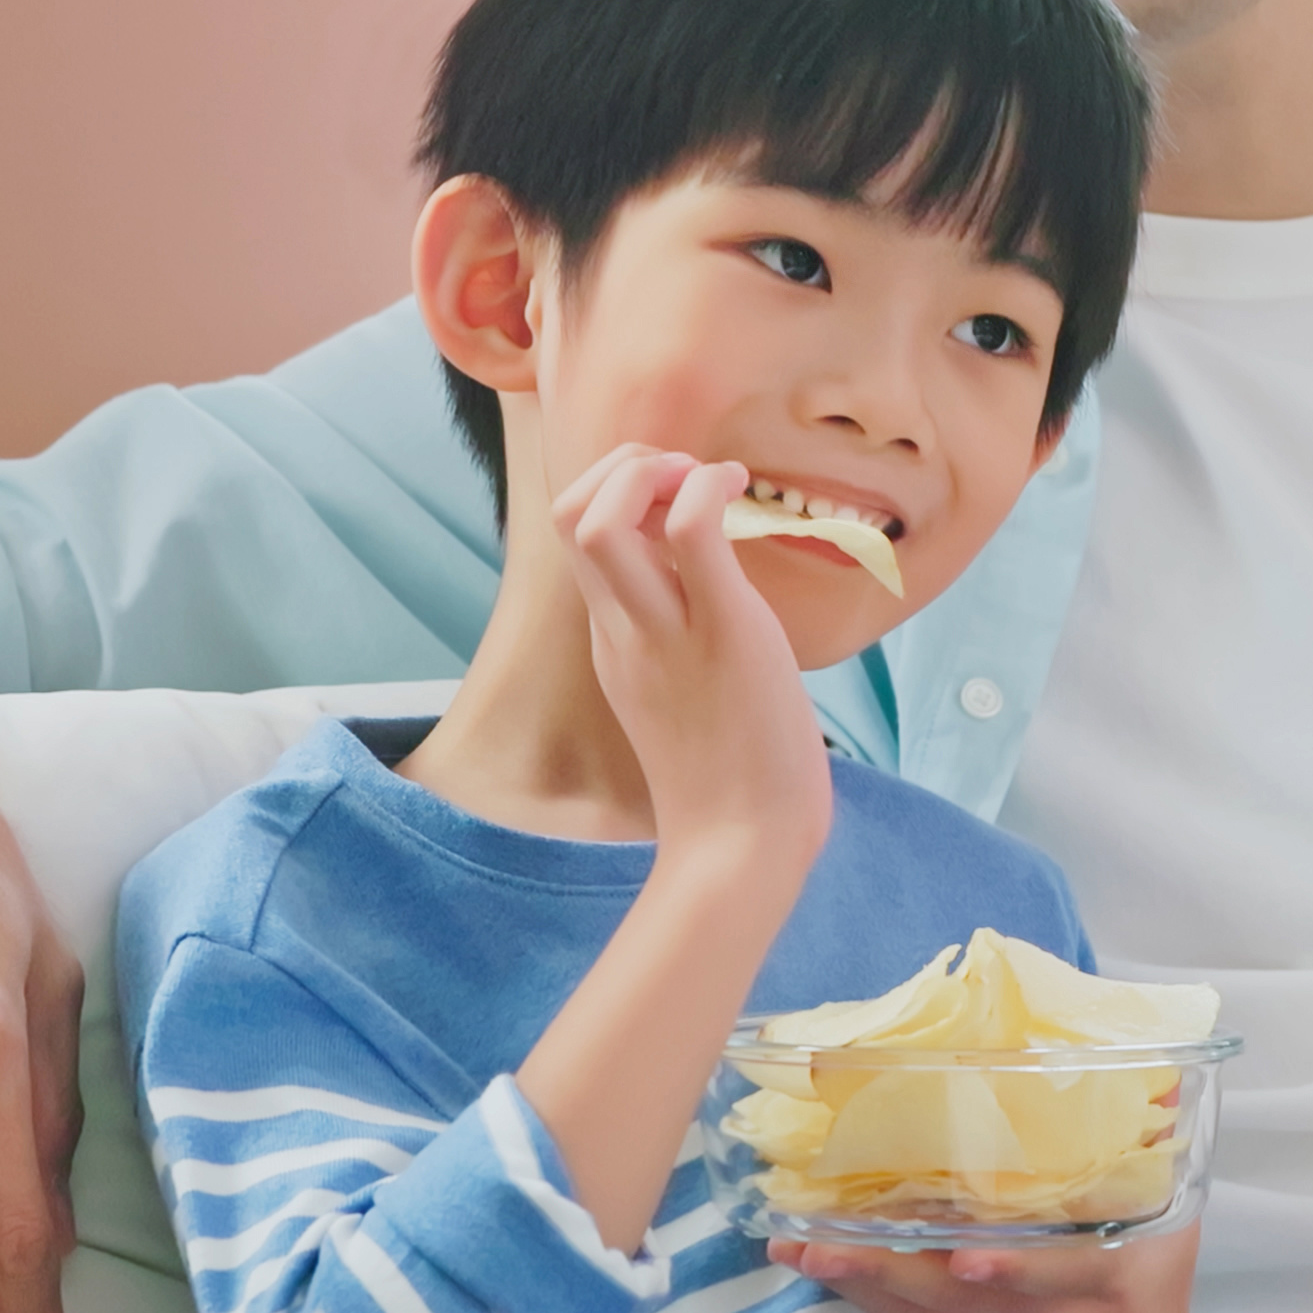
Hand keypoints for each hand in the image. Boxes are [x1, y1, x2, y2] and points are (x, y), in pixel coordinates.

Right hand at [554, 447, 832, 871]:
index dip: (621, 494)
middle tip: (683, 477)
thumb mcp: (684, 697)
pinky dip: (708, 486)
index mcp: (612, 642)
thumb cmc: (732, 781)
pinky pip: (690, 527)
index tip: (679, 499)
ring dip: (649, 469)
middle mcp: (621, 630)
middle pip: (568, 515)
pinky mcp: (722, 631)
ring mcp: (662, 632)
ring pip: (600, 516)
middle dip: (619, 465)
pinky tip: (740, 491)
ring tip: (704, 479)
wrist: (745, 847)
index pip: (581, 541)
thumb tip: (714, 594)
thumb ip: (680, 641)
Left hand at [772, 1228, 1256, 1312]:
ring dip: (861, 1287)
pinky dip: (879, 1312)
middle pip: (962, 1300)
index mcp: (1113, 1292)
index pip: (1058, 1279)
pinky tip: (831, 1282)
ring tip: (797, 1251)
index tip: (962, 1264)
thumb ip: (1141, 1183)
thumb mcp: (1164, 1254)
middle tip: (808, 1235)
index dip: (1014, 1275)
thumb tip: (1150, 1099)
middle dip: (884, 1268)